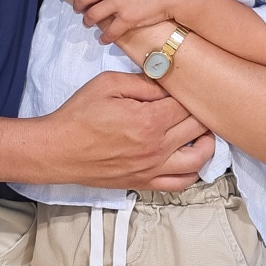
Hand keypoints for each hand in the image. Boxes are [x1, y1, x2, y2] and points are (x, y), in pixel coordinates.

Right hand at [44, 71, 211, 191]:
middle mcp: (156, 147)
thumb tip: (166, 82)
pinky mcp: (144, 182)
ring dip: (207, 144)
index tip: (184, 88)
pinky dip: (193, 172)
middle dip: (200, 114)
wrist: (58, 150)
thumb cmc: (79, 116)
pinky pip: (180, 183)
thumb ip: (141, 82)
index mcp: (149, 120)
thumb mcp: (108, 84)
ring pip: (199, 159)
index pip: (186, 104)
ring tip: (201, 132)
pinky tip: (189, 158)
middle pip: (198, 128)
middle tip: (195, 105)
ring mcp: (152, 168)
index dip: (188, 93)